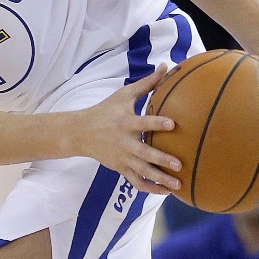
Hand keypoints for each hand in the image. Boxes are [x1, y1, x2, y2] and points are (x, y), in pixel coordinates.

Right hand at [79, 65, 180, 192]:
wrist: (80, 133)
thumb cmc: (105, 110)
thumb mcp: (123, 95)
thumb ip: (147, 84)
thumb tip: (165, 67)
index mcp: (125, 123)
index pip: (143, 123)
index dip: (157, 123)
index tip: (172, 124)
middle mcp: (124, 142)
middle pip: (144, 153)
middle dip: (161, 160)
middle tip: (178, 164)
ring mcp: (122, 157)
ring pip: (142, 171)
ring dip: (160, 179)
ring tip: (177, 185)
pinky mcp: (120, 168)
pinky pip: (136, 181)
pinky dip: (150, 188)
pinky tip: (165, 191)